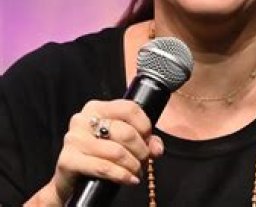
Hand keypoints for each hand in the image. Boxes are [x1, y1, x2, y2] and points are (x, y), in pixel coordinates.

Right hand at [27, 99, 163, 204]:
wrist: (73, 179)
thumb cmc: (101, 154)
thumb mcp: (123, 141)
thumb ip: (144, 139)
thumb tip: (157, 149)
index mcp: (97, 107)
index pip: (129, 108)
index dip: (145, 126)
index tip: (148, 139)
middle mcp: (82, 119)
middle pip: (126, 132)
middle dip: (141, 150)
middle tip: (144, 161)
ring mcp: (73, 139)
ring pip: (116, 151)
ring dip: (133, 165)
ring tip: (137, 172)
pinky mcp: (67, 160)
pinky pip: (103, 167)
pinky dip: (121, 175)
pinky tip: (130, 180)